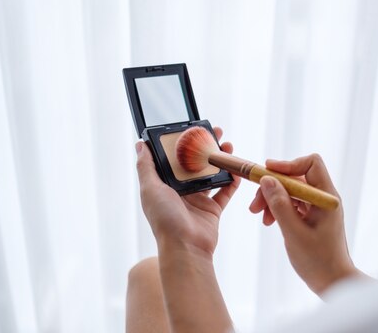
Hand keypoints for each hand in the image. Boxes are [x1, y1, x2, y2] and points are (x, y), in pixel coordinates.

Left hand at [136, 127, 240, 256]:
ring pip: (211, 174)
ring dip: (220, 160)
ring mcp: (198, 200)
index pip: (174, 158)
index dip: (183, 143)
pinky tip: (237, 169)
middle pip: (195, 164)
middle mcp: (181, 191)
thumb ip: (146, 166)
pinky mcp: (213, 209)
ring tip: (228, 147)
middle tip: (215, 133)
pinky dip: (232, 181)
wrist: (186, 247)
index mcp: (165, 185)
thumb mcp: (150, 189)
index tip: (193, 129)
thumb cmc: (165, 219)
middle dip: (205, 148)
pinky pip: (225, 191)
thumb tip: (140, 145)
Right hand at [249, 154, 357, 294]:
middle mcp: (323, 198)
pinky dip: (278, 208)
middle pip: (296, 178)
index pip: (312, 164)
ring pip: (290, 191)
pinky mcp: (311, 216)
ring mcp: (317, 207)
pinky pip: (292, 203)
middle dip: (273, 186)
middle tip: (255, 204)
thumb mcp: (293, 232)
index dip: (289, 164)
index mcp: (326, 197)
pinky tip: (269, 221)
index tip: (267, 171)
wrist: (332, 282)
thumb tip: (267, 180)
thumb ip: (280, 204)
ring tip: (259, 215)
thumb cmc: (318, 260)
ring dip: (272, 199)